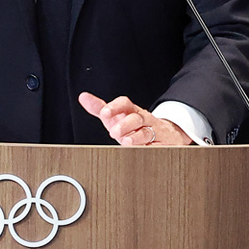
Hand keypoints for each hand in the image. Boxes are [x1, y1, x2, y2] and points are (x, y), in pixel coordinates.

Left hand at [78, 92, 192, 145]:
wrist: (165, 135)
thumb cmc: (133, 126)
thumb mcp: (115, 117)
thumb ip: (99, 108)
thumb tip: (83, 97)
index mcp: (130, 111)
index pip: (124, 104)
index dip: (114, 107)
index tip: (104, 113)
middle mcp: (143, 119)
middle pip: (136, 118)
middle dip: (125, 124)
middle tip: (114, 132)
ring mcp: (154, 131)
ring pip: (147, 132)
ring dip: (136, 137)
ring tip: (127, 142)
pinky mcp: (163, 144)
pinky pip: (158, 146)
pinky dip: (150, 149)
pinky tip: (144, 151)